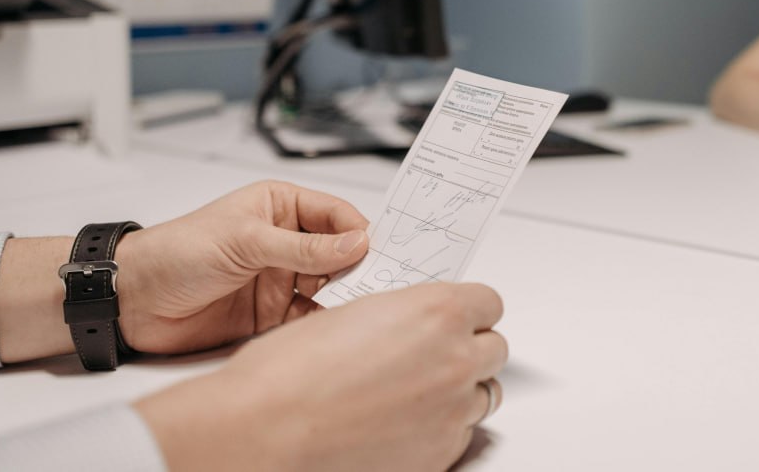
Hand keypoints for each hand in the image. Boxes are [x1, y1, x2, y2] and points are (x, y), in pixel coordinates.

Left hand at [115, 180, 369, 354]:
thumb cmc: (178, 252)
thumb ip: (303, 247)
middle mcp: (286, 241)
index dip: (359, 231)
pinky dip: (322, 322)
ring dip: (342, 296)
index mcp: (281, 207)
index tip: (380, 251)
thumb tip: (355, 243)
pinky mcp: (271, 314)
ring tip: (355, 306)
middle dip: (357, 267)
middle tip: (377, 282)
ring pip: (328, 287)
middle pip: (338, 253)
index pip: (336, 215)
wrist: (133, 300)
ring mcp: (280, 278)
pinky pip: (308, 317)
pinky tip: (331, 326)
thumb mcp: (246, 241)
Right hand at [135, 282, 507, 471]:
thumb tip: (418, 323)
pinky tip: (403, 423)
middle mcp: (455, 360)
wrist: (263, 431)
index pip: (489, 303)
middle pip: (495, 349)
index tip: (458, 317)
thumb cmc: (290, 373)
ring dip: (459, 390)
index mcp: (437, 312)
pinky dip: (440, 428)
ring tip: (415, 392)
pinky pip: (460, 435)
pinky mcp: (439, 455)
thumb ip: (405, 315)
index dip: (470, 310)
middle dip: (469, 349)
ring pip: (482, 394)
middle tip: (434, 355)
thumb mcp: (356, 314)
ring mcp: (451, 412)